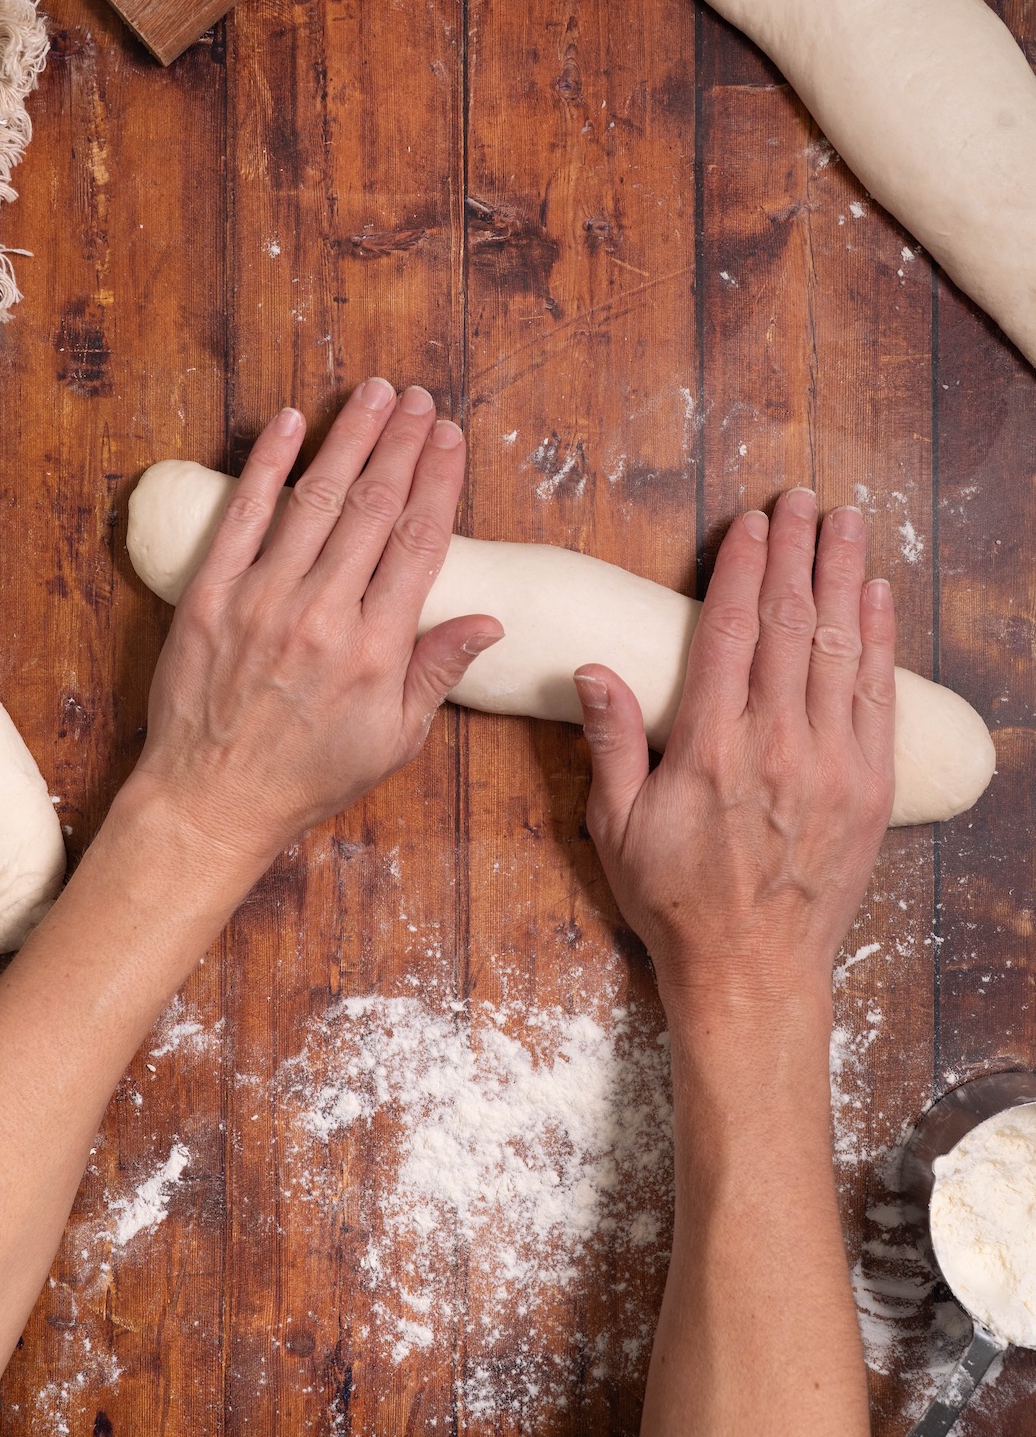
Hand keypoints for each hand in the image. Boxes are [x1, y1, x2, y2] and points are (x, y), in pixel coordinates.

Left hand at [132, 380, 501, 877]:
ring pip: (316, 499)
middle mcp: (322, 614)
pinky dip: (266, 465)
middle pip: (373, 507)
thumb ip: (439, 672)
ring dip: (348, 438)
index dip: (437, 481)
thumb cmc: (310, 774)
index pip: (418, 541)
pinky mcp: (210, 596)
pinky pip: (242, 515)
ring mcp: (262, 599)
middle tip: (419, 399)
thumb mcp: (395, 739)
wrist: (213, 798)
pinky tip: (290, 422)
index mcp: (377, 648)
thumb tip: (489, 622)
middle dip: (400, 444)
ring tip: (374, 395)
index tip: (449, 438)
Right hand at [574, 488, 894, 1015]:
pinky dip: (879, 640)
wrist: (753, 972)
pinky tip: (877, 596)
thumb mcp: (616, 826)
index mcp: (711, 748)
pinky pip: (877, 696)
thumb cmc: (676, 901)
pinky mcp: (870, 787)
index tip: (747, 523)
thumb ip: (611, 742)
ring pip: (839, 647)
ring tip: (845, 523)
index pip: (727, 632)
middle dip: (794, 553)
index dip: (739, 569)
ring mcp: (832, 764)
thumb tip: (593, 670)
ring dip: (843, 577)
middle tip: (800, 499)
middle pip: (789, 624)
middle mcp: (777, 745)